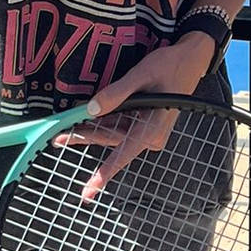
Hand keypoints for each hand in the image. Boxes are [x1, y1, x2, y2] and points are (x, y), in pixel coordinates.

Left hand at [74, 32, 216, 197]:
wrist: (191, 60)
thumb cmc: (170, 66)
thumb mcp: (142, 76)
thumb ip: (117, 93)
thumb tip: (91, 110)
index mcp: (152, 129)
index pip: (123, 154)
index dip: (104, 173)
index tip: (90, 190)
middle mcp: (149, 135)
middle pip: (111, 140)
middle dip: (85, 137)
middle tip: (59, 138)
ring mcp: (147, 131)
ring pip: (113, 133)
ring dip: (91, 130)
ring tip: (65, 132)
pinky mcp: (144, 124)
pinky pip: (120, 126)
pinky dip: (104, 122)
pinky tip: (86, 120)